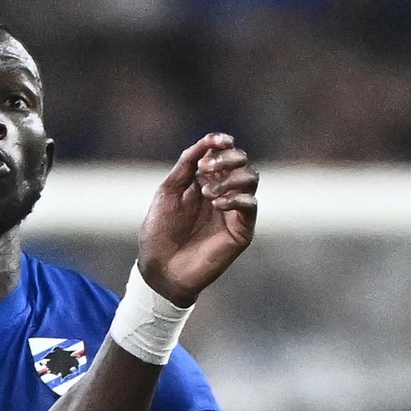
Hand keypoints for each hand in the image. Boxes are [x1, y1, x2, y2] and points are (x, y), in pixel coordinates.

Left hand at [137, 134, 258, 304]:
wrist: (161, 268)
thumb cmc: (159, 231)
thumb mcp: (168, 192)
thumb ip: (186, 165)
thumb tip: (205, 142)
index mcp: (204, 179)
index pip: (223, 152)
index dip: (222, 142)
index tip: (215, 141)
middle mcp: (222, 191)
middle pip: (241, 161)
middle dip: (227, 158)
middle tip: (204, 170)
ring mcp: (233, 210)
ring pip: (251, 179)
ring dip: (230, 178)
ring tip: (207, 193)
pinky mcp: (241, 229)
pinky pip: (250, 205)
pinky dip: (236, 198)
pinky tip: (217, 204)